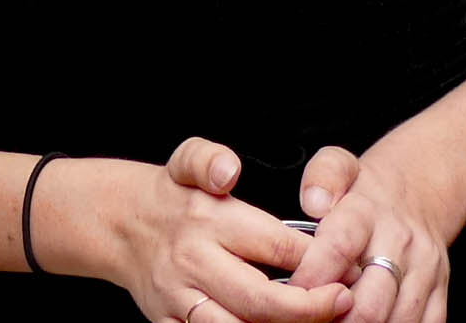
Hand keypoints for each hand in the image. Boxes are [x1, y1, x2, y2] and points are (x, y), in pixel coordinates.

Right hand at [68, 143, 341, 322]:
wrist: (118, 225)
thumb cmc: (170, 194)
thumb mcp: (186, 159)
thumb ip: (209, 158)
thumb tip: (229, 171)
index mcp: (208, 220)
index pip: (275, 246)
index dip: (317, 260)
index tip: (347, 267)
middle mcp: (193, 263)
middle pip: (260, 300)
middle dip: (309, 309)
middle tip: (345, 303)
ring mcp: (179, 299)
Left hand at [291, 135, 461, 322]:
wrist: (422, 188)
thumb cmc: (368, 190)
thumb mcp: (339, 165)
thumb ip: (322, 177)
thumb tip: (313, 201)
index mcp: (368, 212)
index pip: (339, 247)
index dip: (312, 278)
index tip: (294, 291)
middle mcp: (401, 243)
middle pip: (369, 305)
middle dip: (336, 320)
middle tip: (315, 316)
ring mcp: (425, 271)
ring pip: (396, 322)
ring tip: (340, 320)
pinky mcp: (440, 292)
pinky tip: (374, 322)